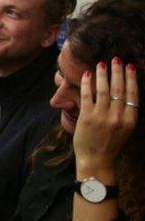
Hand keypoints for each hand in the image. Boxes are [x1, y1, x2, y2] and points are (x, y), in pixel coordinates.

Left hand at [73, 58, 138, 175]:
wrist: (96, 160)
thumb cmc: (110, 144)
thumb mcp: (125, 129)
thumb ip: (125, 112)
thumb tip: (124, 92)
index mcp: (130, 120)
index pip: (132, 95)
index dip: (131, 79)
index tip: (130, 67)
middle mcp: (118, 117)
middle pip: (119, 89)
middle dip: (118, 72)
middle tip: (116, 59)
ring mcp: (102, 117)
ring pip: (104, 90)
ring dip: (103, 75)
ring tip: (102, 64)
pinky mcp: (87, 117)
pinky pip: (87, 96)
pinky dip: (87, 83)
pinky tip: (87, 74)